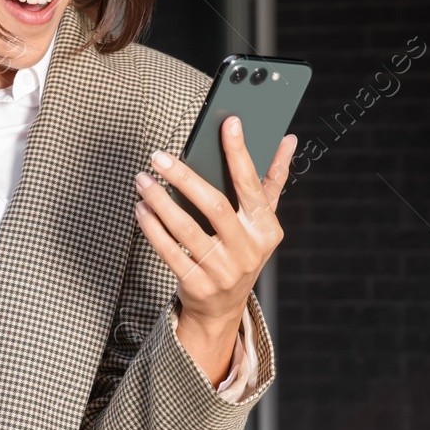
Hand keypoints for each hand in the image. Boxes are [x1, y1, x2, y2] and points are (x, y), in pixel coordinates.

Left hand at [132, 116, 295, 382]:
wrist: (223, 306)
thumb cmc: (241, 250)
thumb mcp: (261, 220)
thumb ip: (273, 179)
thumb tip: (288, 140)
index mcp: (266, 228)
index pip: (252, 185)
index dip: (241, 153)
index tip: (229, 123)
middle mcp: (248, 250)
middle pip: (215, 206)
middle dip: (185, 178)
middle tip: (159, 157)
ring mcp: (223, 271)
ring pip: (187, 230)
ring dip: (160, 202)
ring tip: (143, 180)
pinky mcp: (197, 285)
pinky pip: (170, 252)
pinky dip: (153, 229)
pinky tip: (141, 209)